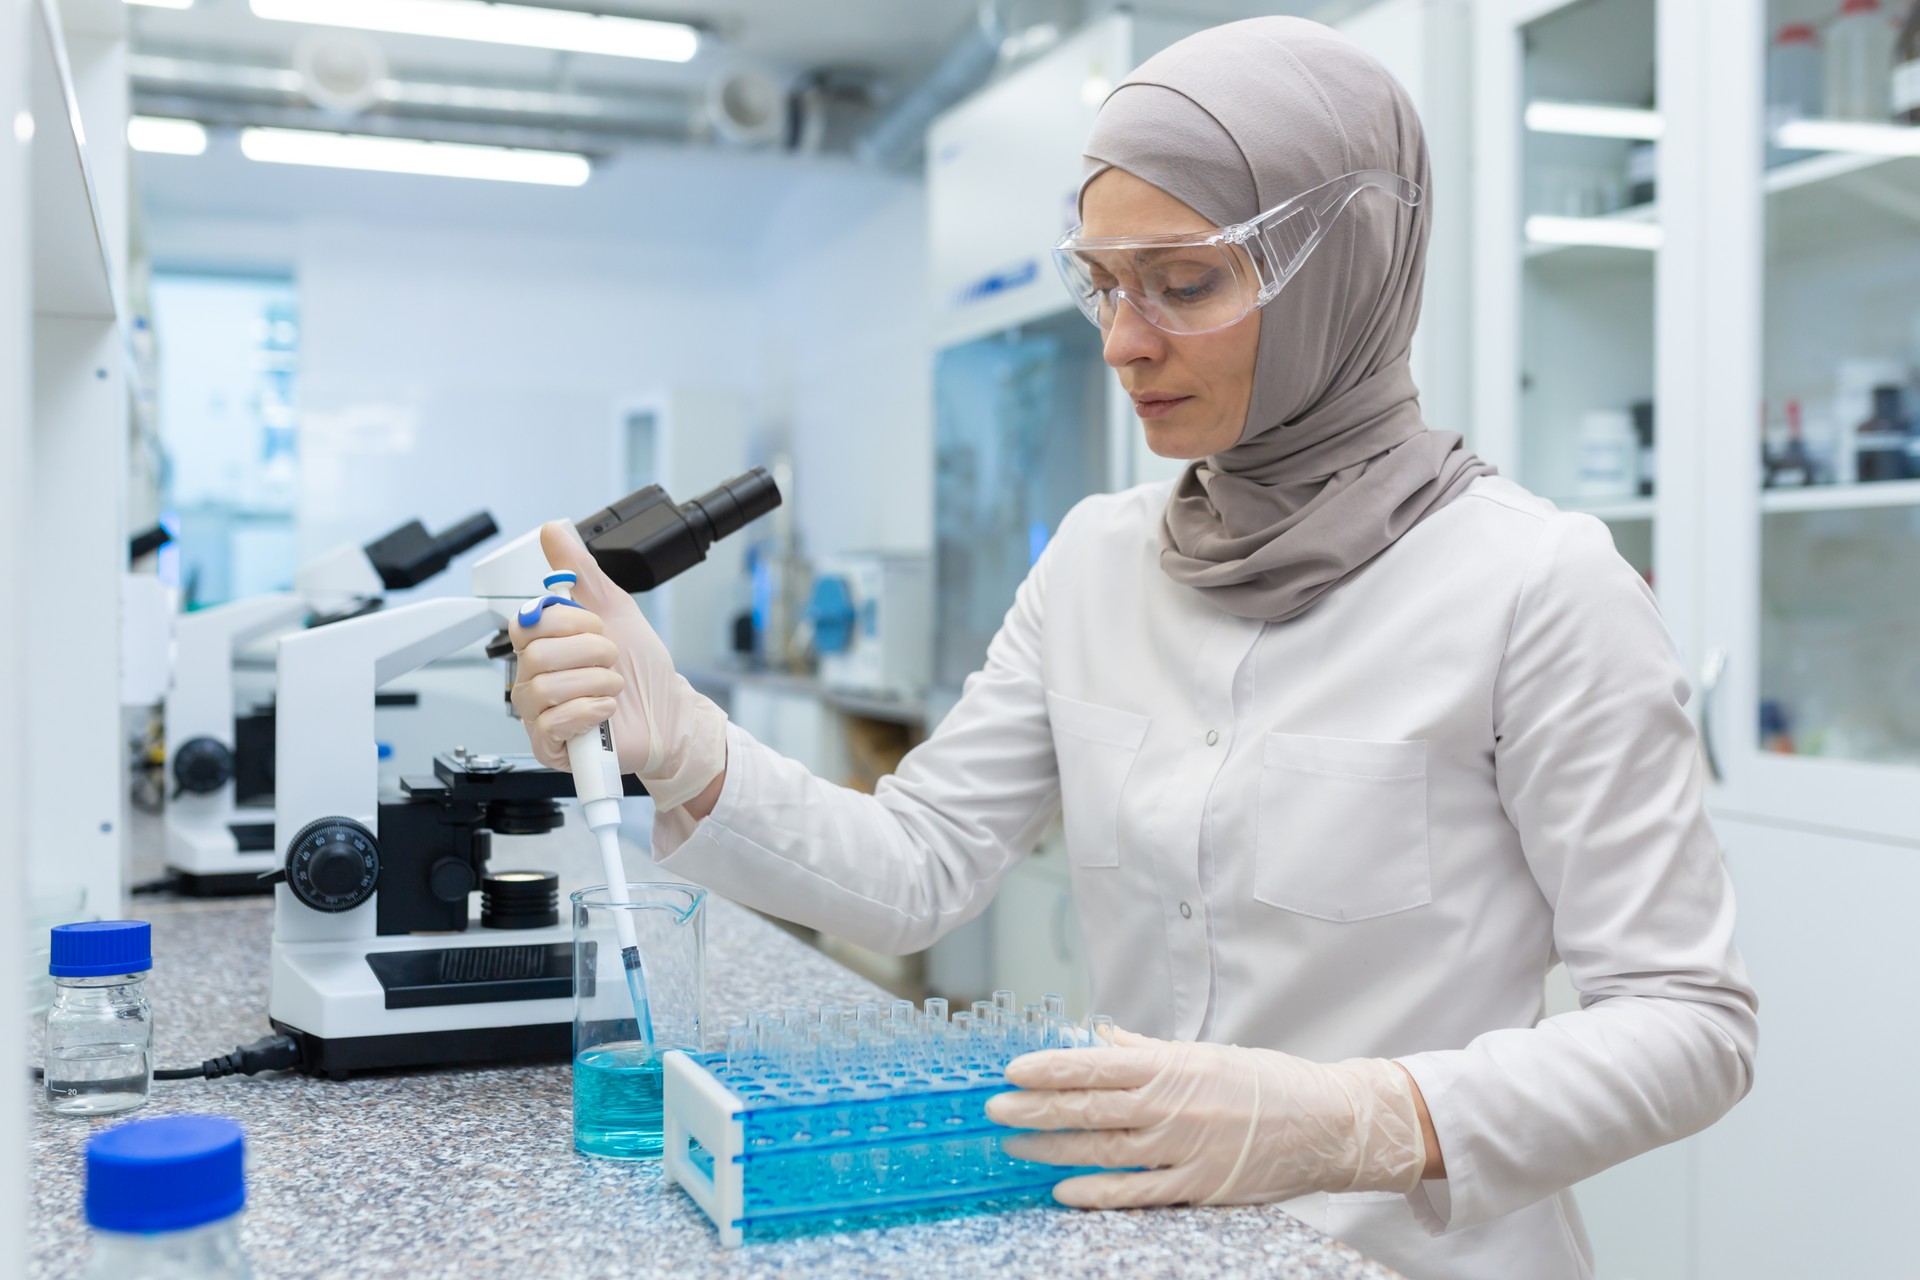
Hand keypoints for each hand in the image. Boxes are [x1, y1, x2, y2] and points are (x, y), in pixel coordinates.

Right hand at [507, 521, 727, 810]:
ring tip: (613, 687)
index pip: (527, 623)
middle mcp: (534, 677)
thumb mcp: (616, 608)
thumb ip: (581, 570)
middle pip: (537, 655)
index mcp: (543, 645)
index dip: (569, 623)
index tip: (598, 627)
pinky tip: (606, 711)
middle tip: (611, 660)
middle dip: (590, 653)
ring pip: (544, 688)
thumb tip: (554, 531)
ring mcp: (539, 714)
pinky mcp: (550, 745)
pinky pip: (552, 723)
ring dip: (595, 683)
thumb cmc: (642, 668)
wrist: (670, 714)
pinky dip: (589, 711)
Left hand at [984, 1029, 1425, 1208]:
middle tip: (993, 1110)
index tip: (1012, 1070)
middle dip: (1035, 1108)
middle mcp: (1174, 1104)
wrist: (1329, 1122)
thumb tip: (1099, 1035)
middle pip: (1090, 1107)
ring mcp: (1186, 1147)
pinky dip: (1097, 1192)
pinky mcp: (1200, 1185)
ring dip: (1052, 1149)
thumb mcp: (1204, 1054)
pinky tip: (1062, 1190)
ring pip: (1103, 1149)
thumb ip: (1147, 1049)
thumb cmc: (1266, 1083)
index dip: (1049, 1068)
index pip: (1097, 1063)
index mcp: (1174, 1065)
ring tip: (1013, 1147)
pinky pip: (1138, 1192)